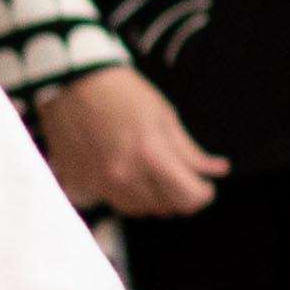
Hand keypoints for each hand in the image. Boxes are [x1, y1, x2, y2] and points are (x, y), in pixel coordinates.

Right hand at [36, 64, 224, 221]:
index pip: (189, 197)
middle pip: (165, 207)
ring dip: (151, 197)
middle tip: (179, 177)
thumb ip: (189, 150)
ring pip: (138, 208)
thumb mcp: (164, 115)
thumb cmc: (123, 92)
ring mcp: (100, 182)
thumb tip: (218, 170)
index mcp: (151, 156)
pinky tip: (123, 170)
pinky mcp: (80, 183)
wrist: (72, 81)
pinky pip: (111, 200)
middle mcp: (125, 176)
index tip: (204, 186)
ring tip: (151, 173)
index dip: (203, 194)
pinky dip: (123, 191)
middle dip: (179, 195)